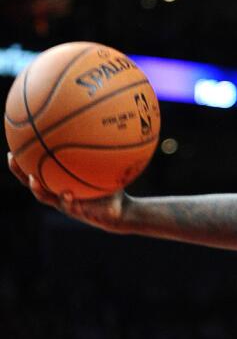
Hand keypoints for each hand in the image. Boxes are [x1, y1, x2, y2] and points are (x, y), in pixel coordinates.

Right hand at [8, 151, 128, 233]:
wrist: (121, 210)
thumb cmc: (111, 185)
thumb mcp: (106, 165)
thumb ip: (102, 152)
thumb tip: (101, 125)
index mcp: (60, 182)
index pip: (37, 170)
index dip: (24, 162)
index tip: (14, 148)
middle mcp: (58, 193)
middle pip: (32, 183)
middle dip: (20, 171)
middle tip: (13, 158)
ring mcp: (66, 204)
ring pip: (45, 198)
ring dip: (37, 189)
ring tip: (32, 179)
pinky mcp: (78, 212)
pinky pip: (70, 207)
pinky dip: (67, 200)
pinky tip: (67, 193)